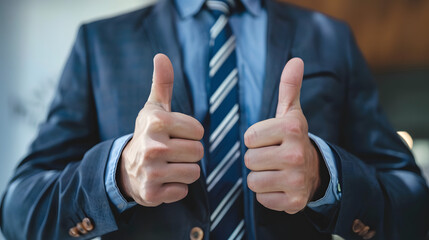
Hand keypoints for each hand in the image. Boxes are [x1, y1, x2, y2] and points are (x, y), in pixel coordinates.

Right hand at [118, 54, 203, 206]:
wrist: (127, 169)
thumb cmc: (149, 134)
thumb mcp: (154, 108)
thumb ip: (162, 83)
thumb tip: (161, 55)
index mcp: (155, 121)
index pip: (198, 131)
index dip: (190, 134)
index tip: (174, 135)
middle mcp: (151, 146)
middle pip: (198, 152)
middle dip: (189, 153)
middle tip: (171, 152)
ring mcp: (150, 171)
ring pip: (194, 172)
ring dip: (185, 171)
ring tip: (168, 166)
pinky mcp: (152, 193)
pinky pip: (183, 191)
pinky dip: (176, 188)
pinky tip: (163, 181)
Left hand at [244, 58, 320, 213]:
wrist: (315, 171)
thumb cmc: (293, 139)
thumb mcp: (291, 113)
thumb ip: (289, 87)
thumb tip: (296, 60)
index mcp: (292, 129)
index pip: (249, 138)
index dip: (256, 140)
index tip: (271, 140)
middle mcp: (296, 154)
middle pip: (249, 160)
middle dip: (257, 159)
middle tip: (273, 157)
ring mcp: (297, 180)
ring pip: (253, 181)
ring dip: (260, 177)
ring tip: (275, 171)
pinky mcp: (294, 202)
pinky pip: (262, 198)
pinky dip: (267, 195)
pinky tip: (280, 186)